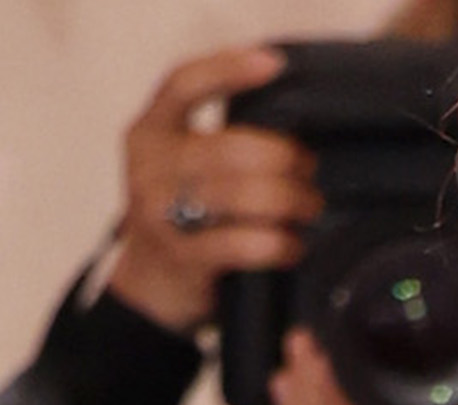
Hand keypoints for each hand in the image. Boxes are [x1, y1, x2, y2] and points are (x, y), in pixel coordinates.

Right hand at [105, 48, 319, 335]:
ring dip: (293, 202)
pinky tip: (292, 245)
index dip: (228, 69)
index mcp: (149, 133)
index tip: (272, 65)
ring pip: (246, 194)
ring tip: (308, 208)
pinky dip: (281, 243)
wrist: (148, 287)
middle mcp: (148, 167)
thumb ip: (215, 142)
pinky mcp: (183, 256)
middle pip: (235, 147)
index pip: (183, 84)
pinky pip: (247, 243)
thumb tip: (290, 127)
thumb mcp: (180, 166)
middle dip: (288, 160)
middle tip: (308, 172)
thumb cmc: (181, 217)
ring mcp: (161, 213)